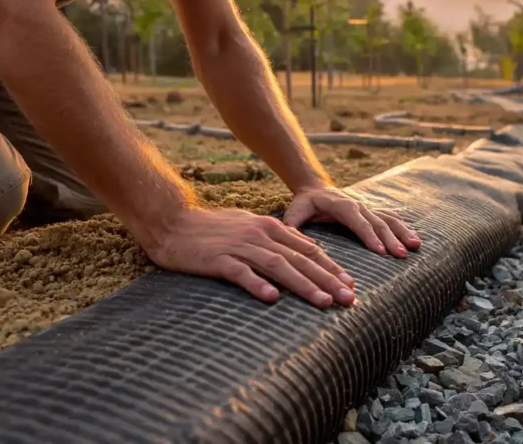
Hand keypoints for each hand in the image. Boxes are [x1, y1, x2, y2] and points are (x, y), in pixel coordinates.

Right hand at [145, 208, 356, 307]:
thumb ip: (275, 240)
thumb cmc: (211, 229)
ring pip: (278, 266)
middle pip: (301, 259)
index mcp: (270, 227)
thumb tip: (300, 254)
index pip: (309, 249)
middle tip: (349, 299)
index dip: (332, 267)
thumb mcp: (249, 228)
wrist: (171, 221)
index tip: (351, 284)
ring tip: (323, 302)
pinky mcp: (217, 259)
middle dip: (328, 280)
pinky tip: (272, 298)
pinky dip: (257, 284)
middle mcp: (260, 235)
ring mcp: (239, 246)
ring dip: (304, 285)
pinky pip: (240, 273)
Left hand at [283, 185, 420, 257]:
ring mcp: (368, 207)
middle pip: (378, 222)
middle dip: (391, 239)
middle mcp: (358, 205)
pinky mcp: (372, 212)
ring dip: (403, 232)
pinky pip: (391, 218)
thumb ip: (293, 225)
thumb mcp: (294, 212)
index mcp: (341, 205)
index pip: (358, 220)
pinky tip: (415, 239)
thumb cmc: (304, 204)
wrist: (315, 188)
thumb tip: (298, 243)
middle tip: (402, 255)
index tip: (380, 251)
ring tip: (416, 246)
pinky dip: (404, 228)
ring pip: (389, 219)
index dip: (369, 235)